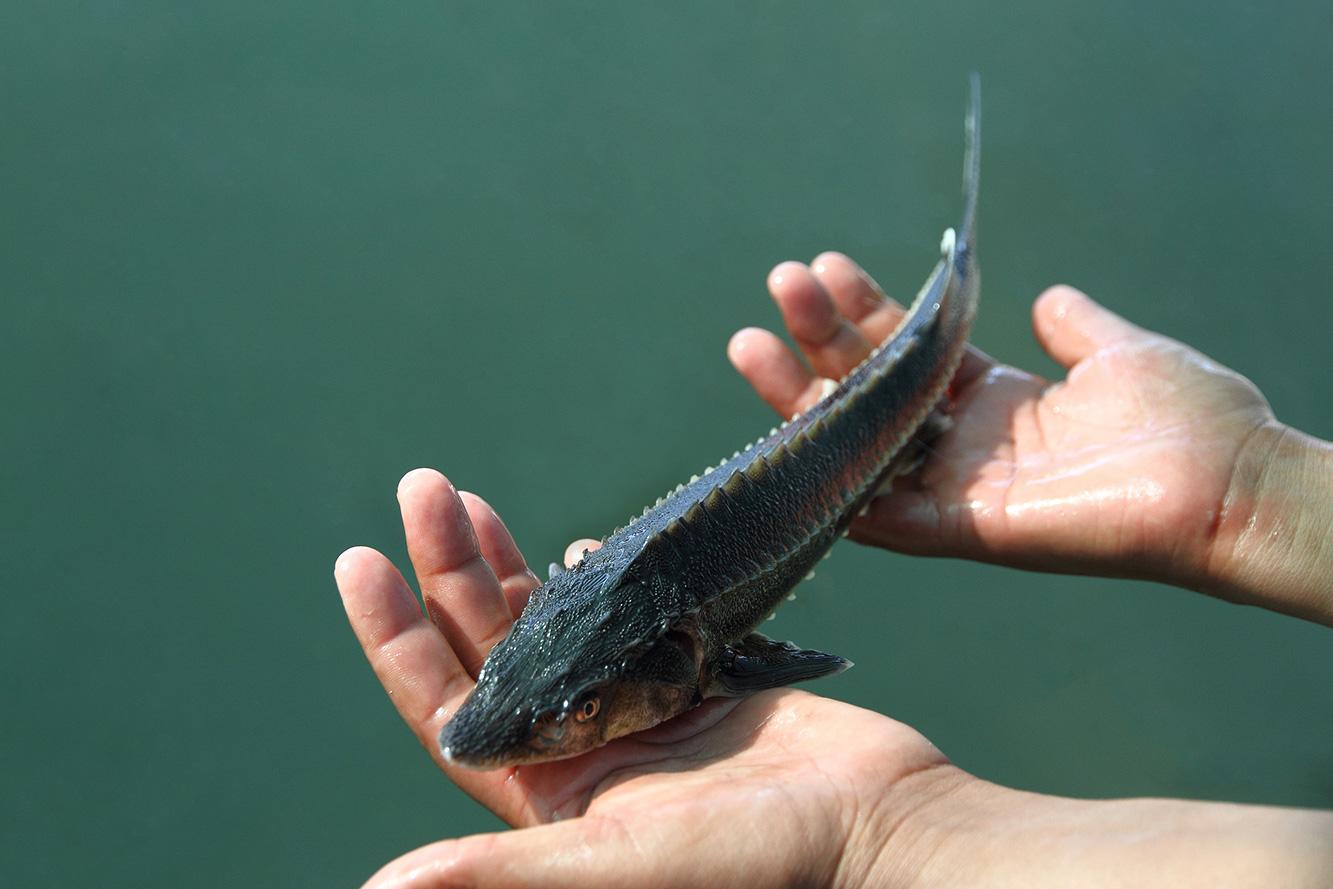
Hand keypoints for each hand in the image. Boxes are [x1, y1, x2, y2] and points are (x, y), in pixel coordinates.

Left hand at [335, 469, 954, 887]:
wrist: (876, 830)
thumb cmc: (754, 863)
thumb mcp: (613, 864)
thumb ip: (504, 870)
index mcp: (545, 798)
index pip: (444, 707)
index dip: (394, 638)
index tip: (360, 559)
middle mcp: (579, 753)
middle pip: (490, 649)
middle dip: (449, 570)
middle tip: (422, 487)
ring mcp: (634, 712)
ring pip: (550, 624)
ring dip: (505, 563)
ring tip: (467, 499)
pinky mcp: (691, 679)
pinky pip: (625, 617)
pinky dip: (596, 579)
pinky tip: (576, 543)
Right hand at [728, 253, 1330, 619]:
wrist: (1229, 483)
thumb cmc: (1189, 417)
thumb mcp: (1121, 350)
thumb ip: (1076, 326)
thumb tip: (1048, 296)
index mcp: (999, 400)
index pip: (910, 352)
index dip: (866, 311)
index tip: (827, 266)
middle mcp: (967, 443)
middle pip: (872, 388)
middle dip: (823, 338)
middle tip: (781, 285)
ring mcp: (961, 488)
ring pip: (859, 446)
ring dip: (803, 401)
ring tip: (752, 343)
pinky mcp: (967, 530)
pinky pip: (884, 518)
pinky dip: (835, 490)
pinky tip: (783, 443)